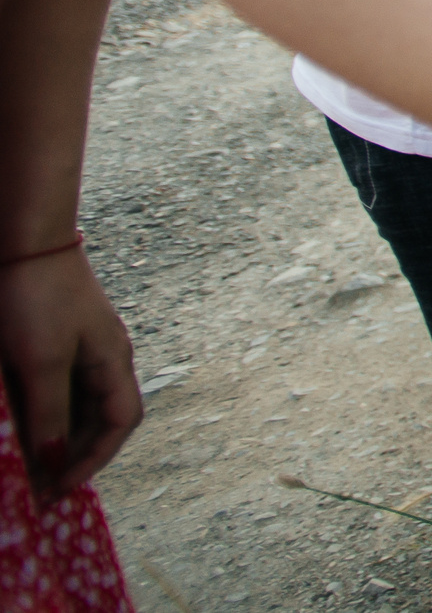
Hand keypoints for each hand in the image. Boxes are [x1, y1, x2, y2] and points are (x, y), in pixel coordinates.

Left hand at [0, 247, 142, 503]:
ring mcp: (78, 345)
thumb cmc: (37, 299)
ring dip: (51, 433)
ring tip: (21, 457)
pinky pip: (52, 384)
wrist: (22, 240)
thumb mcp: (41, 364)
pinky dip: (37, 408)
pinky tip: (15, 417)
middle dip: (69, 452)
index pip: (120, 422)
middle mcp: (102, 356)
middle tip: (36, 481)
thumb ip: (50, 414)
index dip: (93, 459)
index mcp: (112, 361)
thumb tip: (53, 460)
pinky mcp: (52, 336)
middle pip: (96, 418)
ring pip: (72, 403)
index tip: (57, 486)